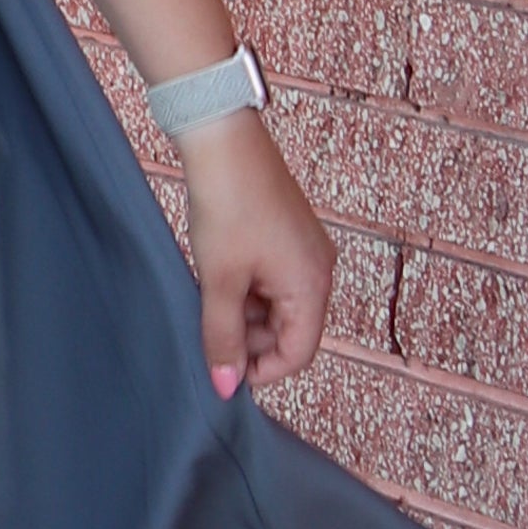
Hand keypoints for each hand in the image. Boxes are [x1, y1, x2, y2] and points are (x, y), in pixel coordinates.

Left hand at [175, 110, 334, 399]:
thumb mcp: (220, 281)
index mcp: (313, 284)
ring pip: (277, 308)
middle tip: (209, 332)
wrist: (223, 142)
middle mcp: (318, 270)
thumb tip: (227, 386)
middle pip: (290, 331)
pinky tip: (217, 280)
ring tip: (209, 299)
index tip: (224, 373)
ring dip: (245, 316)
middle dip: (250, 341)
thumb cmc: (228, 205)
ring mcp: (304, 253)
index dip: (262, 370)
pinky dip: (246, 291)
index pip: (299, 353)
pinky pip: (272, 282)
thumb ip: (222, 337)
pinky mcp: (287, 238)